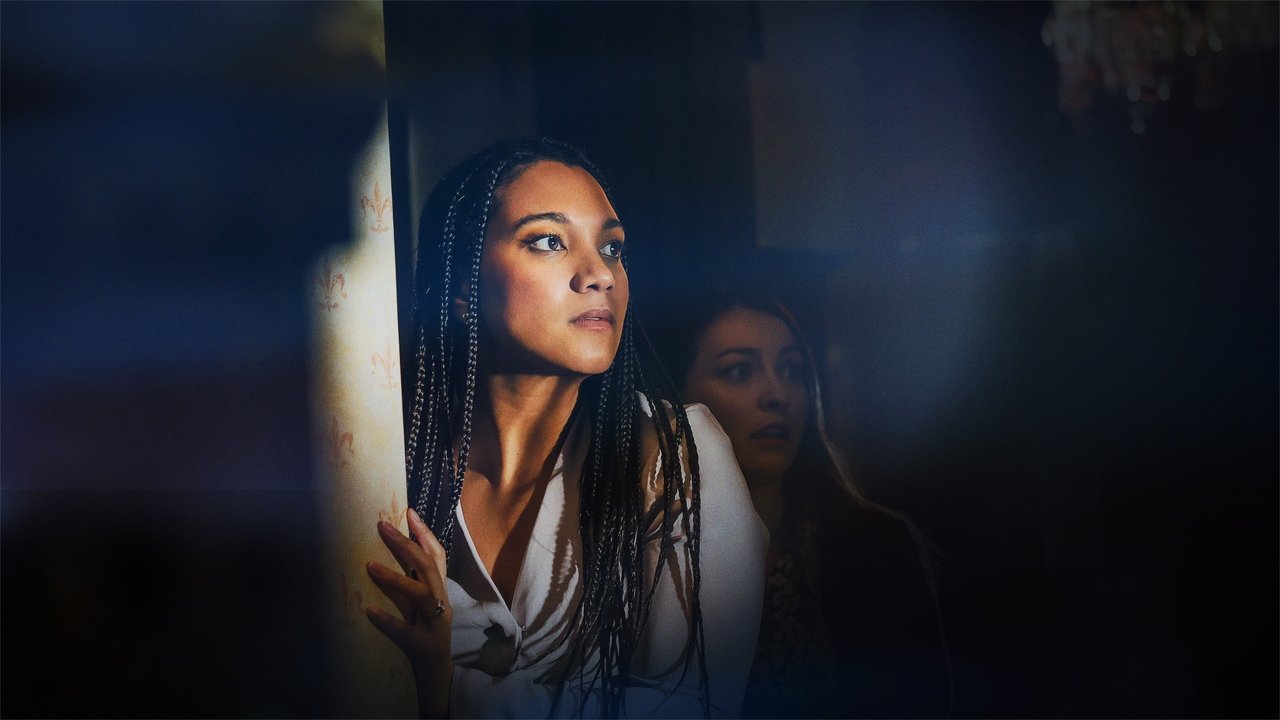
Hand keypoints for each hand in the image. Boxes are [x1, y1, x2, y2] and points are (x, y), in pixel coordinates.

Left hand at [366, 508, 453, 718]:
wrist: (437, 674)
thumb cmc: (423, 634)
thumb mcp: (419, 604)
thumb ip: (411, 579)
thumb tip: (390, 551)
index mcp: (439, 590)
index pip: (437, 555)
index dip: (424, 532)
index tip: (408, 511)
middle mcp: (441, 602)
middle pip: (429, 567)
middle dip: (406, 544)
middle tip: (382, 526)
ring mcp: (436, 624)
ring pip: (422, 595)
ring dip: (396, 579)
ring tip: (369, 566)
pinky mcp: (425, 645)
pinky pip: (407, 632)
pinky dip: (389, 621)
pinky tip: (369, 612)